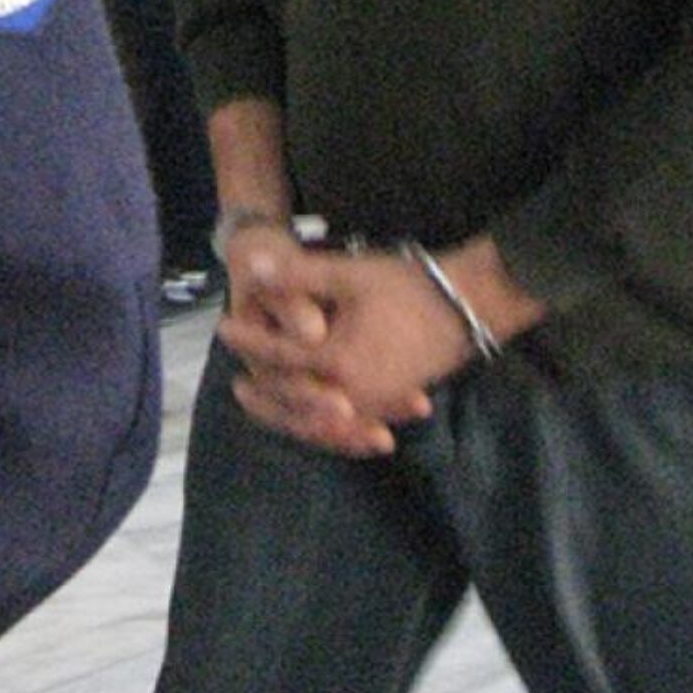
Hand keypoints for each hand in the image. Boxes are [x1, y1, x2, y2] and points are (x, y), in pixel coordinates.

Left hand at [219, 234, 473, 458]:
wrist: (469, 305)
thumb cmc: (408, 286)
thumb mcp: (350, 273)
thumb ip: (298, 275)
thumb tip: (253, 267)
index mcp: (336, 361)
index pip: (279, 357)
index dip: (249, 340)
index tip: (223, 328)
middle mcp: (352, 393)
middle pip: (295, 403)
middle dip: (263, 394)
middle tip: (236, 384)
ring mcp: (374, 403)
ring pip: (321, 423)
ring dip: (291, 415)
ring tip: (269, 404)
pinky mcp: (391, 402)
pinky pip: (349, 425)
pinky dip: (327, 424)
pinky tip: (318, 417)